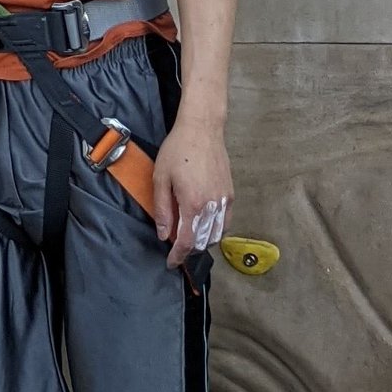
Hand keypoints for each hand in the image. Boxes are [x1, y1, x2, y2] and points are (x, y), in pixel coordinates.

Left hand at [150, 102, 232, 274]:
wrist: (202, 128)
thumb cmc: (178, 149)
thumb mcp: (161, 178)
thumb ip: (162, 209)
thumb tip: (164, 234)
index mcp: (193, 204)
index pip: (186, 242)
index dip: (178, 256)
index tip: (171, 262)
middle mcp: (212, 206)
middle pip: (203, 242)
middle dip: (189, 251)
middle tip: (177, 250)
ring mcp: (224, 201)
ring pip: (217, 235)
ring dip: (203, 242)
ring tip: (189, 237)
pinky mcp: (230, 194)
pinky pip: (226, 222)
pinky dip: (216, 231)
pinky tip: (205, 225)